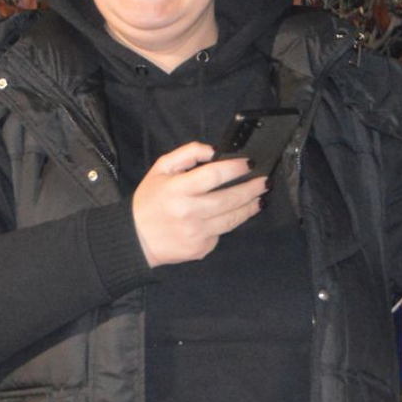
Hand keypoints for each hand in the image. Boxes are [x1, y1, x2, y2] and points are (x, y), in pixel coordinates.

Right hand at [131, 141, 267, 266]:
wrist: (135, 240)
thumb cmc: (149, 201)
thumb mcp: (160, 169)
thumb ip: (187, 154)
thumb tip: (214, 151)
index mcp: (177, 189)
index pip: (213, 176)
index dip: (234, 168)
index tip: (250, 163)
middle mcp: (188, 212)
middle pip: (229, 199)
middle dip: (251, 189)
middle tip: (265, 181)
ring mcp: (196, 234)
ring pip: (232, 219)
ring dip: (249, 207)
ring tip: (260, 198)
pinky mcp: (201, 249)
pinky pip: (221, 233)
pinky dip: (228, 223)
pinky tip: (234, 215)